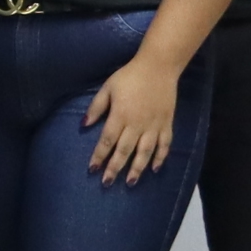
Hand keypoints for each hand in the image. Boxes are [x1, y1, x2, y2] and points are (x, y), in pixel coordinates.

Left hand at [84, 57, 180, 185]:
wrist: (159, 67)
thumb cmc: (129, 77)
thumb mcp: (107, 88)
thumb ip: (96, 107)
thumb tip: (83, 125)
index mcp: (120, 115)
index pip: (107, 141)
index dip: (99, 156)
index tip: (92, 169)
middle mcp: (137, 124)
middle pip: (124, 150)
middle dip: (115, 168)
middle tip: (107, 183)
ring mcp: (154, 125)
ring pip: (145, 152)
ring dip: (137, 168)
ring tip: (130, 182)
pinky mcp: (167, 123)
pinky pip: (164, 144)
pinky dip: (160, 157)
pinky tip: (155, 169)